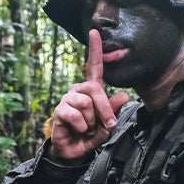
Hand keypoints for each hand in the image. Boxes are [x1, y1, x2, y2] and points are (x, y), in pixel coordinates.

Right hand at [49, 29, 129, 159]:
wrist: (74, 152)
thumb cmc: (90, 135)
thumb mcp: (107, 124)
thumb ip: (114, 110)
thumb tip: (124, 95)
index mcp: (91, 90)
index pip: (93, 67)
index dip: (94, 50)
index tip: (94, 32)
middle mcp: (78, 91)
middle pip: (95, 89)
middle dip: (105, 109)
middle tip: (107, 124)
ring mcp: (68, 99)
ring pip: (86, 103)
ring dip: (92, 121)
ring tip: (87, 128)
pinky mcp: (60, 111)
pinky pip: (76, 115)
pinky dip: (82, 126)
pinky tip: (78, 130)